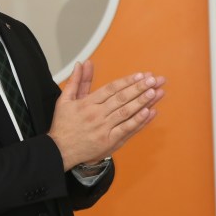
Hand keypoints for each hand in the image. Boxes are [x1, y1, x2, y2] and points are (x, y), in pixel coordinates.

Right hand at [48, 61, 165, 170]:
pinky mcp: (109, 142)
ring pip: (126, 112)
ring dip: (142, 102)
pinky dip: (138, 121)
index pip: (110, 89)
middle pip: (121, 99)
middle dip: (139, 88)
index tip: (140, 75)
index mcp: (86, 103)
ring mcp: (103, 129)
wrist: (60, 151)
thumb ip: (76, 80)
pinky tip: (149, 112)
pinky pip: (126, 129)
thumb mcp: (65, 100)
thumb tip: (82, 63)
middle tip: (154, 80)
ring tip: (155, 92)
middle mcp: (96, 115)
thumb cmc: (63, 125)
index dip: (127, 81)